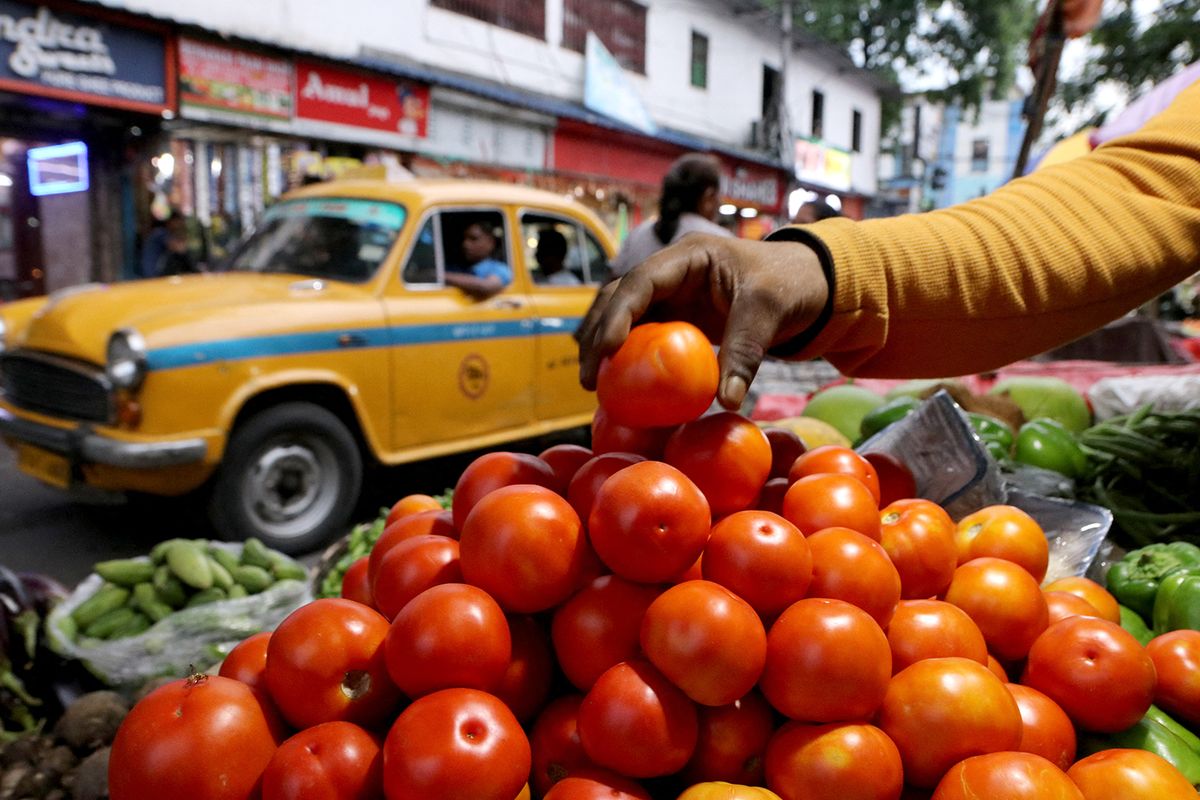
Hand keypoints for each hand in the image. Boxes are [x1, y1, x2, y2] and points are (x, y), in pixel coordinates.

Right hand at [576, 234, 828, 409]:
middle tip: (590, 378)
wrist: (809, 285)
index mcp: (689, 255)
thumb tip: (727, 401)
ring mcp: (672, 294)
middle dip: (598, 334)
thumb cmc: (790, 284)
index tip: (607, 349)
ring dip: (603, 345)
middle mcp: (672, 272)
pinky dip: (627, 356)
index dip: (618, 313)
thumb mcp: (770, 311)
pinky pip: (644, 335)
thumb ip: (746, 351)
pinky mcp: (678, 317)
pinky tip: (618, 384)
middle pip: (619, 297)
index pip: (640, 281)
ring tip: (594, 384)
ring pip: (623, 315)